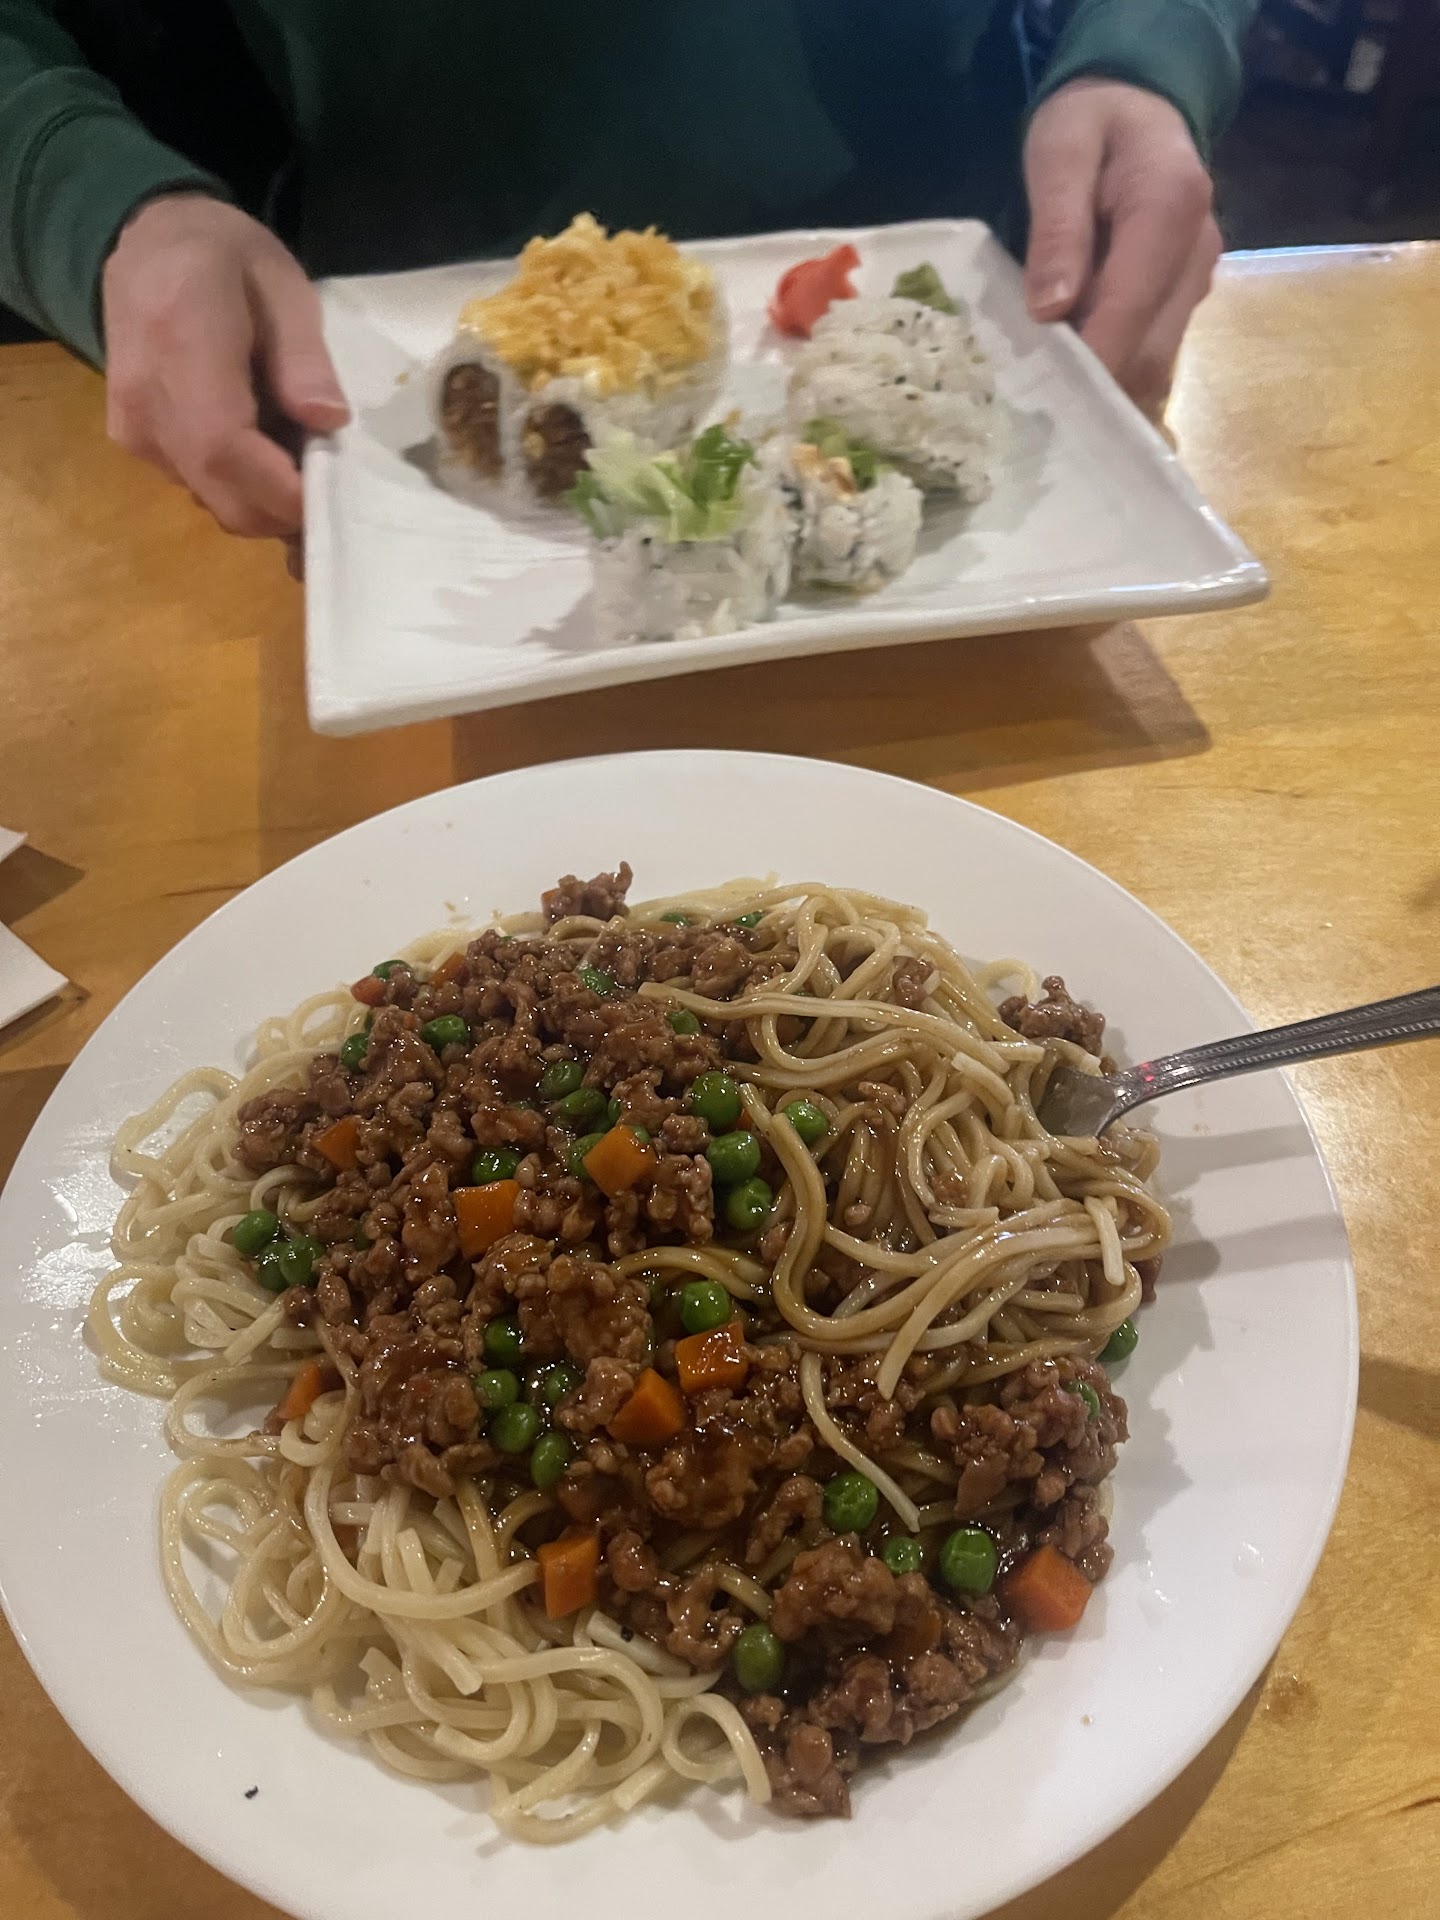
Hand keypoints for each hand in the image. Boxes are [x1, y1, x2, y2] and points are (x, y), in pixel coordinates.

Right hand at [102, 195, 348, 538]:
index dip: (282, 492)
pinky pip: (199, 488)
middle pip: (221, 494)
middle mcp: (145, 399)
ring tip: (296, 454)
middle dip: (284, 510)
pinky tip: (261, 445)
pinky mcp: (133, 444)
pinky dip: (240, 486)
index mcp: (180, 342)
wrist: (148, 243)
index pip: (224, 448)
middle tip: (331, 484)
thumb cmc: (225, 257)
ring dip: (265, 499)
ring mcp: (132, 428)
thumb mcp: (283, 286)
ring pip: (214, 502)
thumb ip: (303, 356)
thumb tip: (328, 422)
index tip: (334, 500)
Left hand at [1022, 79, 1221, 409]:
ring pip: (1155, 362)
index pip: (1131, 308)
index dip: (1092, 362)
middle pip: (1150, 352)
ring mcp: (1197, 279)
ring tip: (1044, 394)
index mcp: (1170, 208)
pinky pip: (1152, 350)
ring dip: (1104, 386)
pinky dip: (1114, 369)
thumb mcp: (1059, 152)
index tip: (1043, 399)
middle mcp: (1197, 253)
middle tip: (1030, 408)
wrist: (1138, 101)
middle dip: (1095, 387)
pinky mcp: (1185, 296)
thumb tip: (1051, 309)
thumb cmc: (1090, 120)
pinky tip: (1070, 373)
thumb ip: (1057, 226)